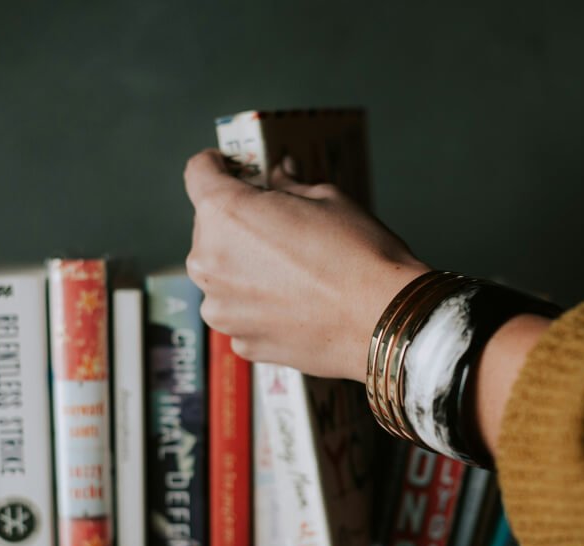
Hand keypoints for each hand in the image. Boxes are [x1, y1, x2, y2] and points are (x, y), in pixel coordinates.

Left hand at [183, 149, 429, 381]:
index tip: (229, 167)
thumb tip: (279, 175)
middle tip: (279, 226)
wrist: (384, 321)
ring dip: (245, 268)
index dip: (215, 165)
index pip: (198, 173)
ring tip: (293, 273)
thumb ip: (289, 186)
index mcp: (225, 213)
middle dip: (238, 223)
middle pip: (210, 228)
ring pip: (223, 275)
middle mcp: (209, 262)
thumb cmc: (359, 256)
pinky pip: (241, 312)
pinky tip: (297, 304)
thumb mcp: (327, 199)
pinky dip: (259, 305)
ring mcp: (221, 308)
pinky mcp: (241, 341)